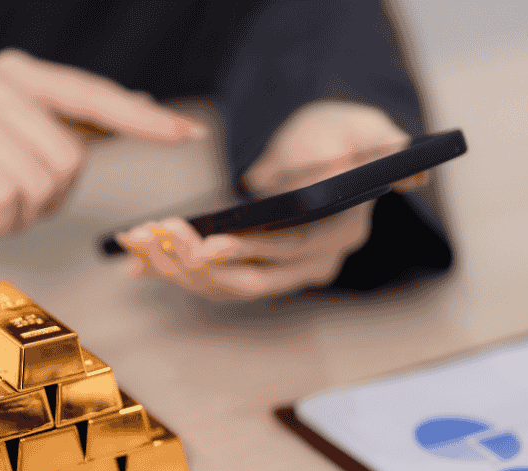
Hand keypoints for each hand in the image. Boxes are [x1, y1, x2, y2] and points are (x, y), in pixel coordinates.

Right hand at [0, 49, 203, 259]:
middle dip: (51, 196)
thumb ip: (79, 121)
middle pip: (71, 158)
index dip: (143, 120)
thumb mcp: (24, 142)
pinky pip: (8, 201)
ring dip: (22, 213)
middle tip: (9, 193)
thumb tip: (141, 99)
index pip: (93, 97)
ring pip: (42, 185)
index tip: (189, 133)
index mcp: (17, 74)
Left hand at [117, 101, 425, 299]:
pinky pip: (211, 280)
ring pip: (225, 286)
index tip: (211, 242)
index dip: (253, 251)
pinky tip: (138, 256)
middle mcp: (314, 264)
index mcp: (341, 232)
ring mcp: (282, 274)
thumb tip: (389, 167)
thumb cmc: (337, 133)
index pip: (295, 251)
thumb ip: (377, 141)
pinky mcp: (254, 271)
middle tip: (160, 239)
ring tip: (138, 239)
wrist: (320, 150)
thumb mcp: (362, 126)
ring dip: (177, 268)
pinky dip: (173, 269)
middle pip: (254, 281)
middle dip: (201, 265)